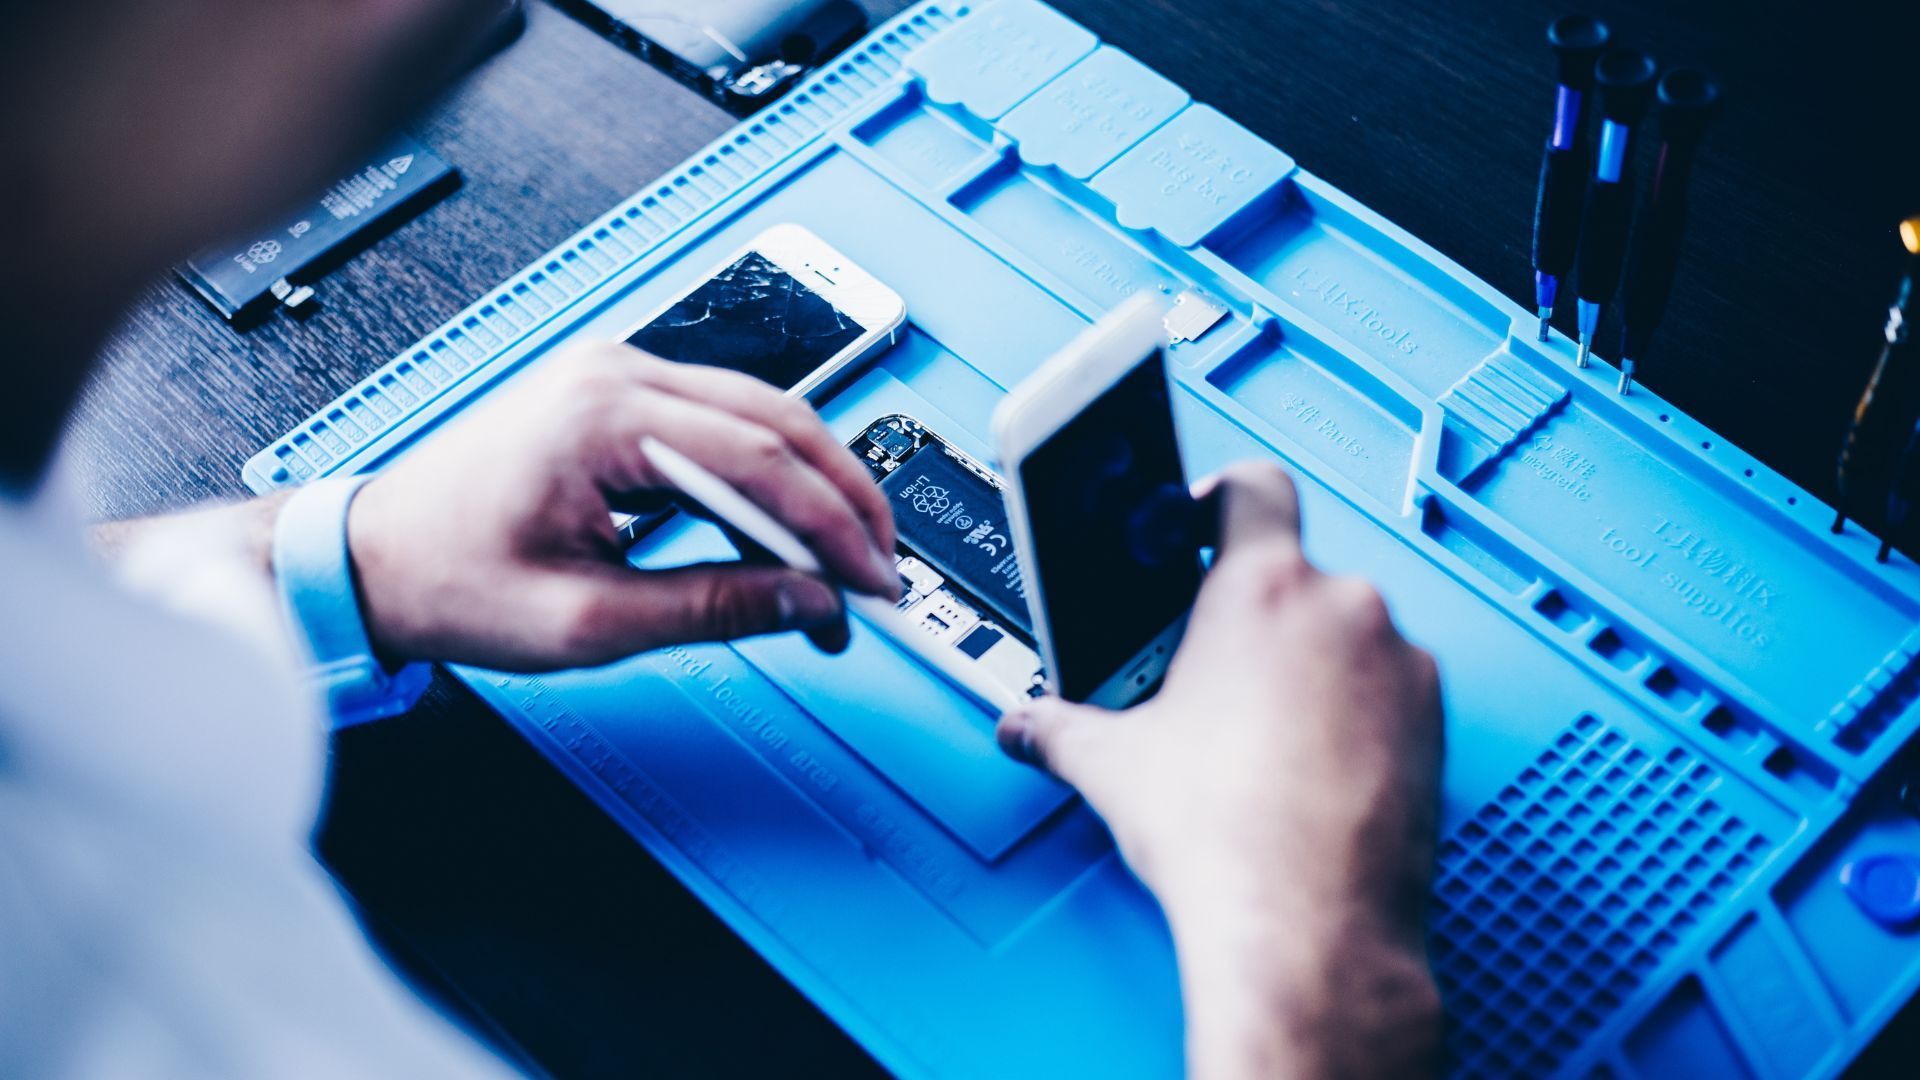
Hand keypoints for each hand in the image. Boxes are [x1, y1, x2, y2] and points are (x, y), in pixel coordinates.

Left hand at [345, 342, 898, 670]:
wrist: (376, 557)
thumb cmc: (452, 579)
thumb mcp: (588, 621)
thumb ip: (714, 609)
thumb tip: (810, 601)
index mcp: (601, 417)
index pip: (759, 458)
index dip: (832, 525)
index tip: (873, 581)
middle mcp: (616, 374)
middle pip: (778, 420)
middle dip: (845, 498)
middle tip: (882, 569)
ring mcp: (618, 376)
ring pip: (763, 413)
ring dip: (815, 485)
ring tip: (848, 558)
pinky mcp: (620, 398)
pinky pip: (725, 422)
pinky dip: (770, 475)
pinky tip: (791, 529)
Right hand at [996, 462, 1442, 1077]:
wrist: (1310, 929)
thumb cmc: (1224, 837)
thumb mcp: (1112, 766)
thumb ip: (1058, 726)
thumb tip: (1025, 725)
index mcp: (1260, 589)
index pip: (1251, 486)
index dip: (1218, 497)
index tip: (1197, 524)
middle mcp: (1343, 609)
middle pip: (1294, 575)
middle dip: (1253, 618)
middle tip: (1210, 676)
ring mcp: (1400, 665)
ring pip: (1347, 635)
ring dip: (1310, 667)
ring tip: (1262, 739)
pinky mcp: (1436, 723)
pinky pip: (1389, 690)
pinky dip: (1356, 714)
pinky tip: (1312, 770)